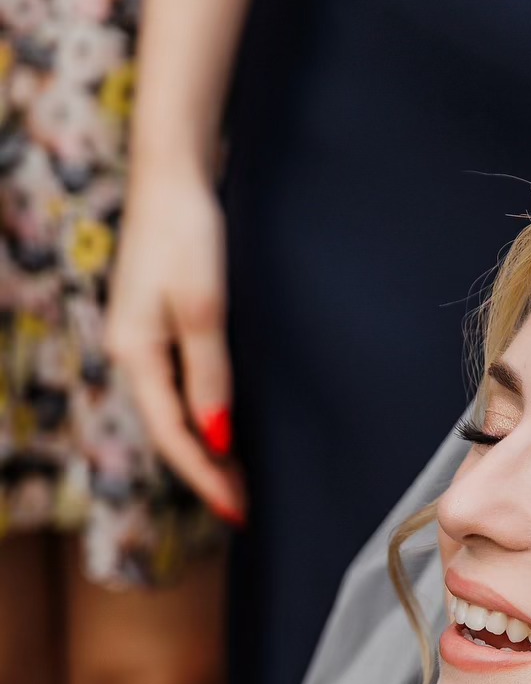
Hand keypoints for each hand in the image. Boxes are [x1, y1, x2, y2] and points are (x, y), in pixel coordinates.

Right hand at [107, 162, 245, 523]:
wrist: (173, 172)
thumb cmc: (187, 234)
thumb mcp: (204, 311)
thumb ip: (210, 377)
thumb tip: (216, 438)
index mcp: (135, 354)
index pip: (173, 437)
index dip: (206, 479)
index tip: (239, 512)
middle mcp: (131, 352)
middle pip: (169, 431)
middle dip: (206, 474)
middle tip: (246, 509)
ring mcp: (142, 338)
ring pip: (172, 413)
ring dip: (206, 450)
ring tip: (240, 483)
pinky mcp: (157, 323)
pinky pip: (177, 389)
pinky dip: (203, 418)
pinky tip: (225, 430)